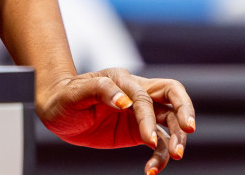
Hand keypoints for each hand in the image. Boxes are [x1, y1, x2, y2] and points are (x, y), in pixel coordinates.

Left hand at [38, 69, 194, 173]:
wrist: (55, 110)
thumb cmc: (63, 96)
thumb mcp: (75, 93)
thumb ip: (100, 90)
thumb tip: (124, 101)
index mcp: (122, 79)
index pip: (144, 97)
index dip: (148, 117)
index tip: (147, 139)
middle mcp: (135, 93)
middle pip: (172, 95)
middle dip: (185, 111)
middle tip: (189, 130)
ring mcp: (139, 112)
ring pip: (170, 122)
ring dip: (177, 139)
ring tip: (175, 157)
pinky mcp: (138, 130)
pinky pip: (159, 143)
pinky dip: (160, 157)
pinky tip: (152, 170)